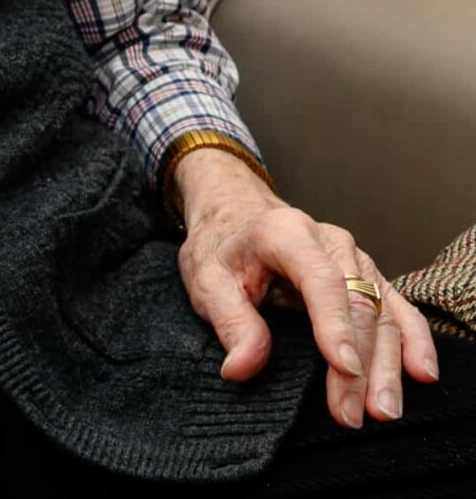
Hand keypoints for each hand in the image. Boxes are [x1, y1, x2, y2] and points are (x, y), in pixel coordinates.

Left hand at [174, 147, 440, 427]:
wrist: (236, 215)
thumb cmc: (221, 249)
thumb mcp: (206, 279)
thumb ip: (229, 321)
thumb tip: (241, 368)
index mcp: (287, 233)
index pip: (321, 280)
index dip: (335, 325)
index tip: (342, 369)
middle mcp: (332, 242)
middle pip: (359, 304)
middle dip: (360, 364)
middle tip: (354, 414)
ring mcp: (357, 259)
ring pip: (384, 313)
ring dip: (388, 365)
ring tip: (384, 410)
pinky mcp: (370, 277)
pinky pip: (399, 309)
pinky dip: (413, 341)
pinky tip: (421, 374)